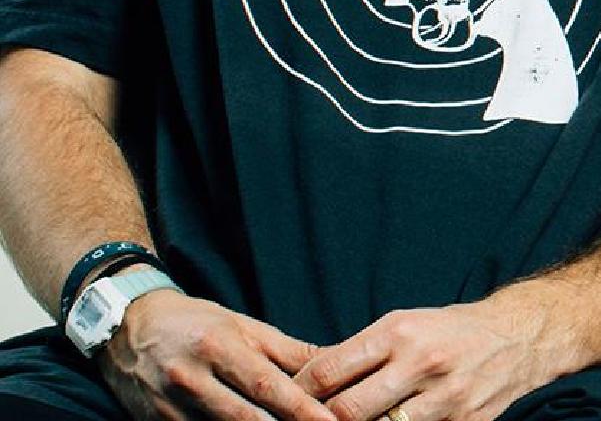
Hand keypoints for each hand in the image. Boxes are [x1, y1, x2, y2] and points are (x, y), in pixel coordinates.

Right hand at [97, 290, 334, 420]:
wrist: (127, 329)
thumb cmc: (197, 325)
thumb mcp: (244, 327)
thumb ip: (289, 351)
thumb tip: (338, 362)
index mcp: (217, 346)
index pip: (266, 386)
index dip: (301, 409)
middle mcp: (190, 378)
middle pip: (245, 418)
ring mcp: (168, 407)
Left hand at [294, 297, 563, 420]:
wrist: (521, 337)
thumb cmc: (450, 331)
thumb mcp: (404, 324)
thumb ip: (358, 353)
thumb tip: (303, 378)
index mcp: (401, 332)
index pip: (328, 372)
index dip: (296, 393)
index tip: (284, 401)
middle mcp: (422, 364)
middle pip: (346, 411)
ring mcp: (446, 399)